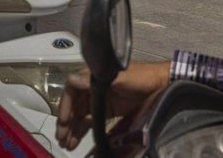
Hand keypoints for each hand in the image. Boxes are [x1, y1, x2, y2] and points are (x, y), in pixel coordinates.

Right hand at [56, 62, 171, 150]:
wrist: (160, 84)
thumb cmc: (140, 77)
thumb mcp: (118, 77)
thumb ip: (96, 80)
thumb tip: (73, 79)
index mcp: (93, 76)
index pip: (72, 90)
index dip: (66, 105)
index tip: (64, 121)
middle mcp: (93, 87)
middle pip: (75, 105)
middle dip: (67, 123)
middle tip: (61, 138)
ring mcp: (100, 99)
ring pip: (82, 115)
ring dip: (73, 129)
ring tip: (67, 144)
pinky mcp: (108, 109)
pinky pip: (92, 120)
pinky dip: (84, 130)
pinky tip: (77, 141)